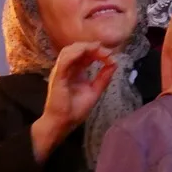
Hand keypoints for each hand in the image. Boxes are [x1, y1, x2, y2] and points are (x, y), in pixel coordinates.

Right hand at [32, 43, 114, 162]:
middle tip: (107, 51)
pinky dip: (75, 54)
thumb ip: (103, 78)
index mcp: (75, 70)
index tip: (111, 56)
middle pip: (78, 49)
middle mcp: (67, 68)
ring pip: (69, 50)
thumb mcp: (94, 92)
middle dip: (93, 47)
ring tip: (98, 49)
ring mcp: (61, 71)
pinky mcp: (57, 76)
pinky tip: (86, 52)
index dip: (98, 52)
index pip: (85, 54)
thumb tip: (114, 64)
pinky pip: (64, 60)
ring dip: (85, 47)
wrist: (62, 123)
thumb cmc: (74, 110)